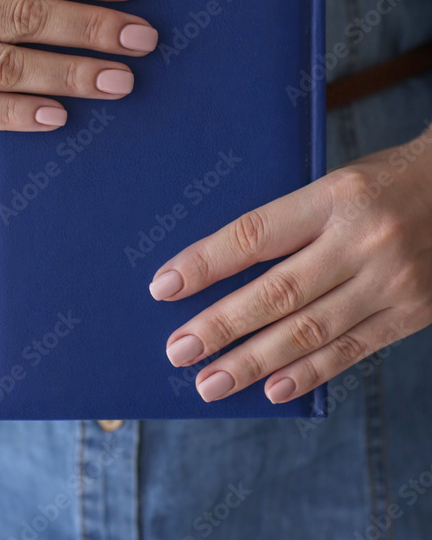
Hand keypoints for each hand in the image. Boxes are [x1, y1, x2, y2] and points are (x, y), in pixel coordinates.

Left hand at [148, 128, 431, 403]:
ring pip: (309, 331)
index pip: (256, 233)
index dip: (206, 263)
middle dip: (220, 325)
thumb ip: (293, 221)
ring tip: (211, 382)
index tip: (164, 286)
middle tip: (177, 350)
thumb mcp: (337, 182)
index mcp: (336, 195)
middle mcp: (363, 240)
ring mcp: (391, 281)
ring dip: (254, 362)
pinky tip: (273, 390)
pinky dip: (310, 373)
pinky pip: (353, 350)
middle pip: (277, 292)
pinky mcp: (413, 312)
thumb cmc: (387, 181)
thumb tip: (227, 266)